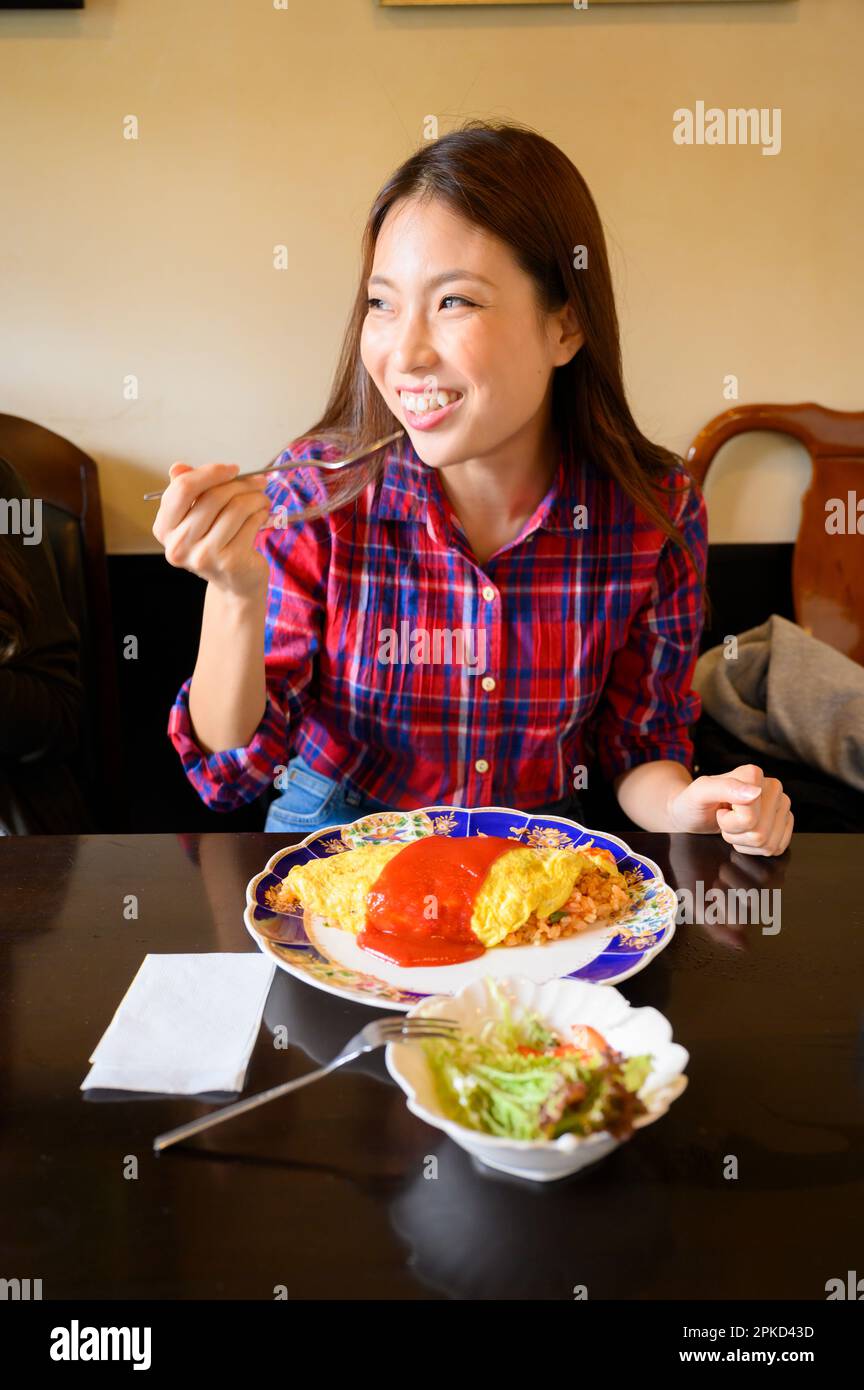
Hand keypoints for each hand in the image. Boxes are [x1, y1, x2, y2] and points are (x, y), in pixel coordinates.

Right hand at [152, 461, 271, 597]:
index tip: (231, 469)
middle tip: (257, 482)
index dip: (210, 473)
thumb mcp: (198, 517)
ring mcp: (204, 556)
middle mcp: (179, 545)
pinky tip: (262, 515)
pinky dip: (261, 513)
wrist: (236, 584)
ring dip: (255, 497)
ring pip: (235, 508)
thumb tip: (178, 467)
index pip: (182, 489)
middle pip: (212, 497)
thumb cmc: (218, 545)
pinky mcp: (230, 562)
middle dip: (240, 484)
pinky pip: (250, 523)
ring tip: (262, 499)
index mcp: (164, 529)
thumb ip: (188, 492)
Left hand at [666, 763, 793, 855]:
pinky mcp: (784, 822)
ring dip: (744, 841)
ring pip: (768, 843)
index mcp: (753, 775)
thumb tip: (755, 792)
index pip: (749, 817)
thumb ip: (724, 787)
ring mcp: (781, 806)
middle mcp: (772, 787)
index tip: (720, 810)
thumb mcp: (700, 793)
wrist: (694, 814)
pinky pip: (776, 848)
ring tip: (734, 825)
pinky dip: (755, 849)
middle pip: (760, 833)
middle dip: (735, 833)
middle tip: (725, 819)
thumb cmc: (694, 803)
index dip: (729, 821)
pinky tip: (745, 833)